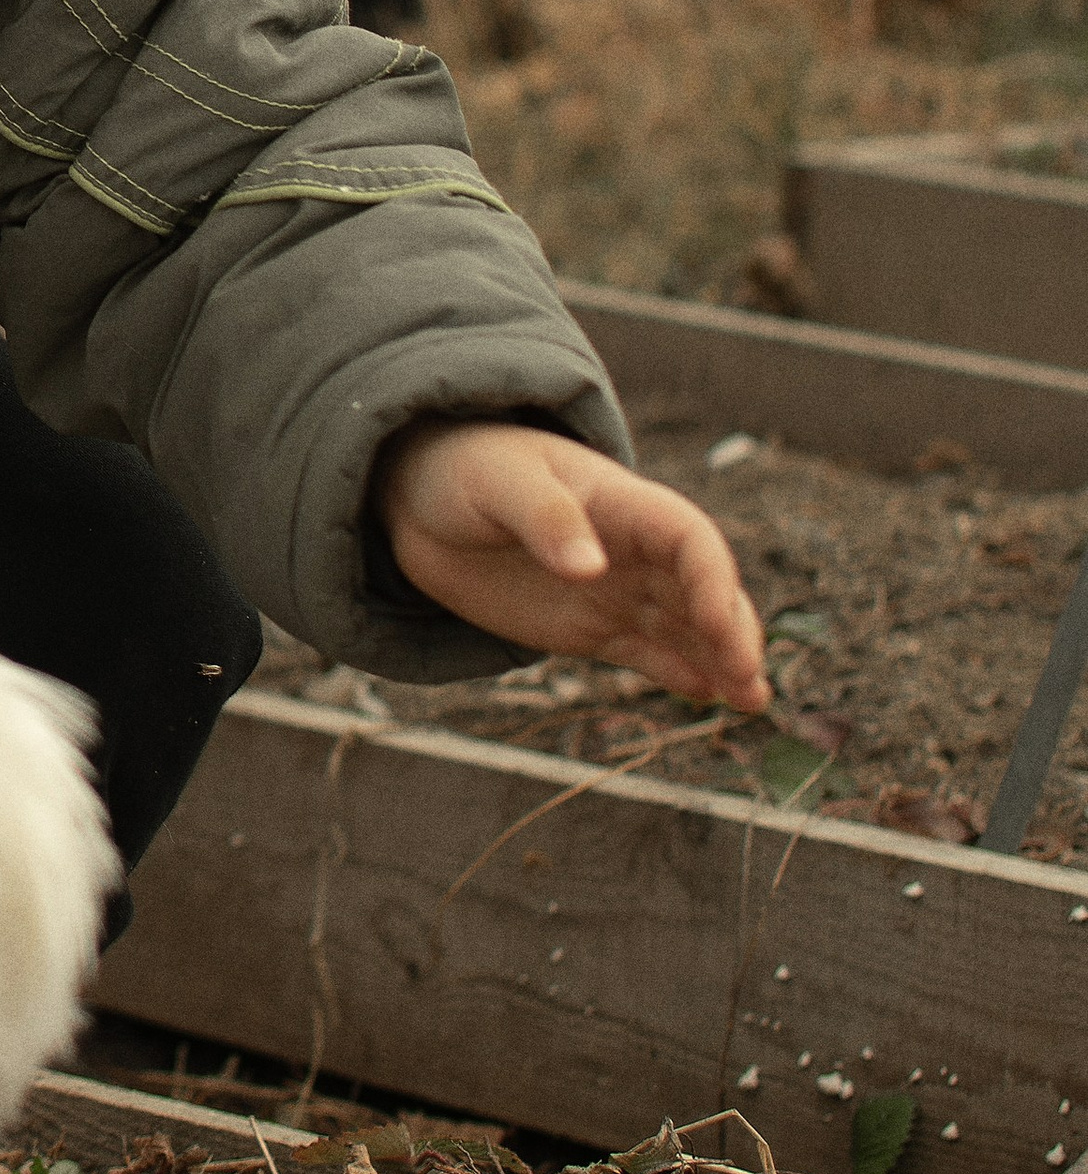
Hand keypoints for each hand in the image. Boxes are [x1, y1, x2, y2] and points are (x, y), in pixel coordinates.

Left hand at [377, 417, 769, 714]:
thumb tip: (591, 568)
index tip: (716, 623)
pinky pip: (645, 652)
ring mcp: (613, 589)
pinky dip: (679, 673)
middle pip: (701, 588)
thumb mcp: (497, 482)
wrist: (422, 497)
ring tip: (751, 703)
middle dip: (732, 630)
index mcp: (619, 502)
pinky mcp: (589, 626)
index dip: (712, 578)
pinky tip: (707, 697)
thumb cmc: (466, 470)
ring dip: (721, 660)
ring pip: (685, 627)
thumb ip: (544, 517)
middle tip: (749, 680)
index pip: (688, 537)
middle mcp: (630, 549)